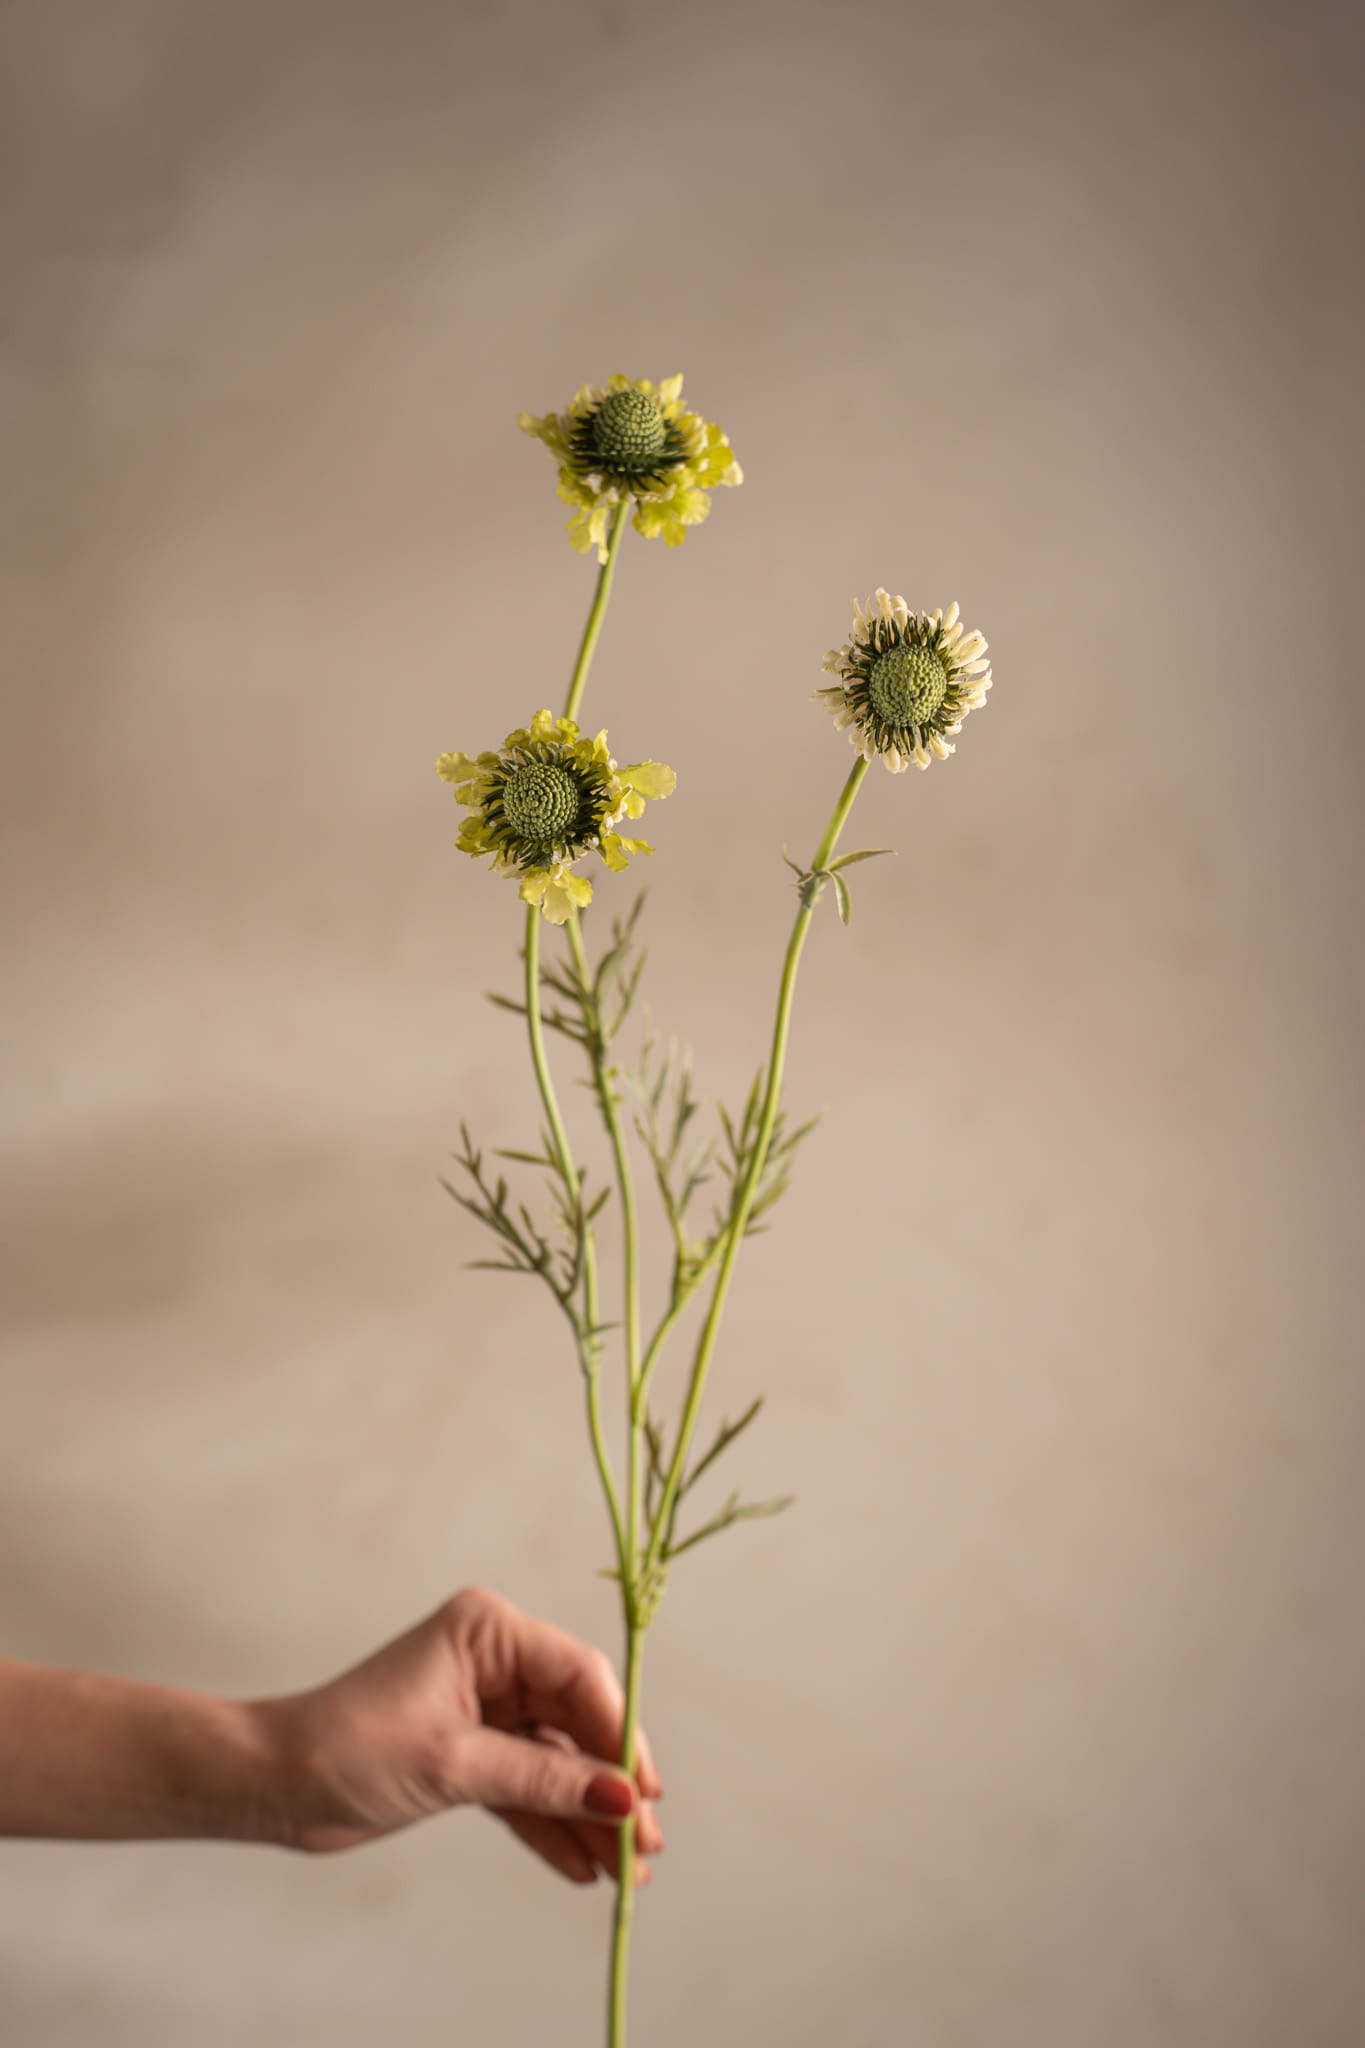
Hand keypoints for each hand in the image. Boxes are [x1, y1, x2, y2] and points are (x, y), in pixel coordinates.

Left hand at [264, 1586, 663, 1885]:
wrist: (276, 1785)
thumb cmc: (348, 1748)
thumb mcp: (453, 1764)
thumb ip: (541, 1778)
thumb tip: (620, 1797)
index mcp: (488, 1631)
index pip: (578, 1674)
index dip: (619, 1732)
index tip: (645, 1792)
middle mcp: (495, 1660)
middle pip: (577, 1720)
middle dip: (609, 1784)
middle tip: (644, 1844)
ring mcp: (486, 1706)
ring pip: (557, 1760)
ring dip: (587, 1814)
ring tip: (623, 1871)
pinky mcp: (472, 1750)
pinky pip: (527, 1785)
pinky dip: (550, 1825)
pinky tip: (582, 1867)